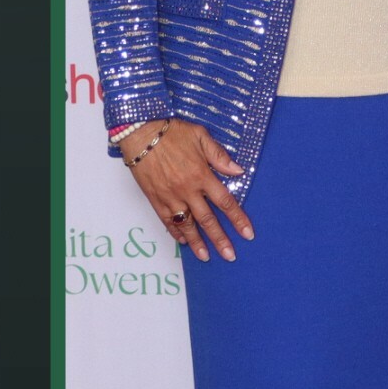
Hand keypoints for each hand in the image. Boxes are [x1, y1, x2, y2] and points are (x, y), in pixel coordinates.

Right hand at [119, 118, 252, 261]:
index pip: (225, 202)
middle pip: (207, 220)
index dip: (238, 219)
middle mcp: (187, 190)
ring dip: (197, 242)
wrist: (140, 132)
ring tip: (206, 257)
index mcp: (202, 175)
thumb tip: (238, 171)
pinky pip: (166, 220)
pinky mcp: (155, 198)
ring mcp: (170, 196)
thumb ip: (219, 156)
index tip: (247, 234)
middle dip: (220, 239)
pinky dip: (175, 232)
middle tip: (230, 255)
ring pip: (186, 225)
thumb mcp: (200, 136)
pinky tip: (183, 241)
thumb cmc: (171, 132)